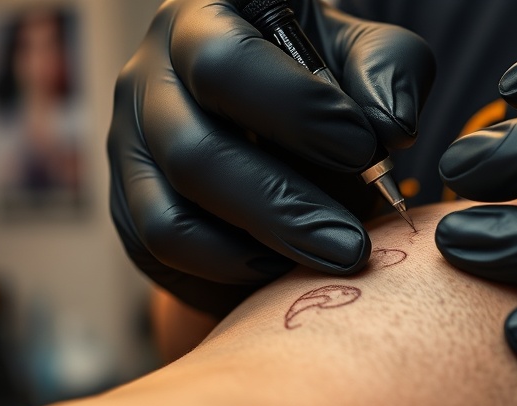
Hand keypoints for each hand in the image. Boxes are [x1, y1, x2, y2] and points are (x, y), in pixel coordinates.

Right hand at [108, 0, 433, 316]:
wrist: (268, 115)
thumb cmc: (318, 74)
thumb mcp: (361, 53)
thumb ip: (387, 71)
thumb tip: (390, 127)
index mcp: (200, 18)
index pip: (223, 62)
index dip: (295, 110)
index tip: (363, 148)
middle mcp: (148, 76)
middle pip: (194, 154)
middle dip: (283, 207)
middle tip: (353, 245)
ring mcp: (127, 144)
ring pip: (169, 218)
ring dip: (257, 249)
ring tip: (329, 257)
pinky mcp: (127, 202)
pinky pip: (164, 251)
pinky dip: (228, 270)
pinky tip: (284, 265)